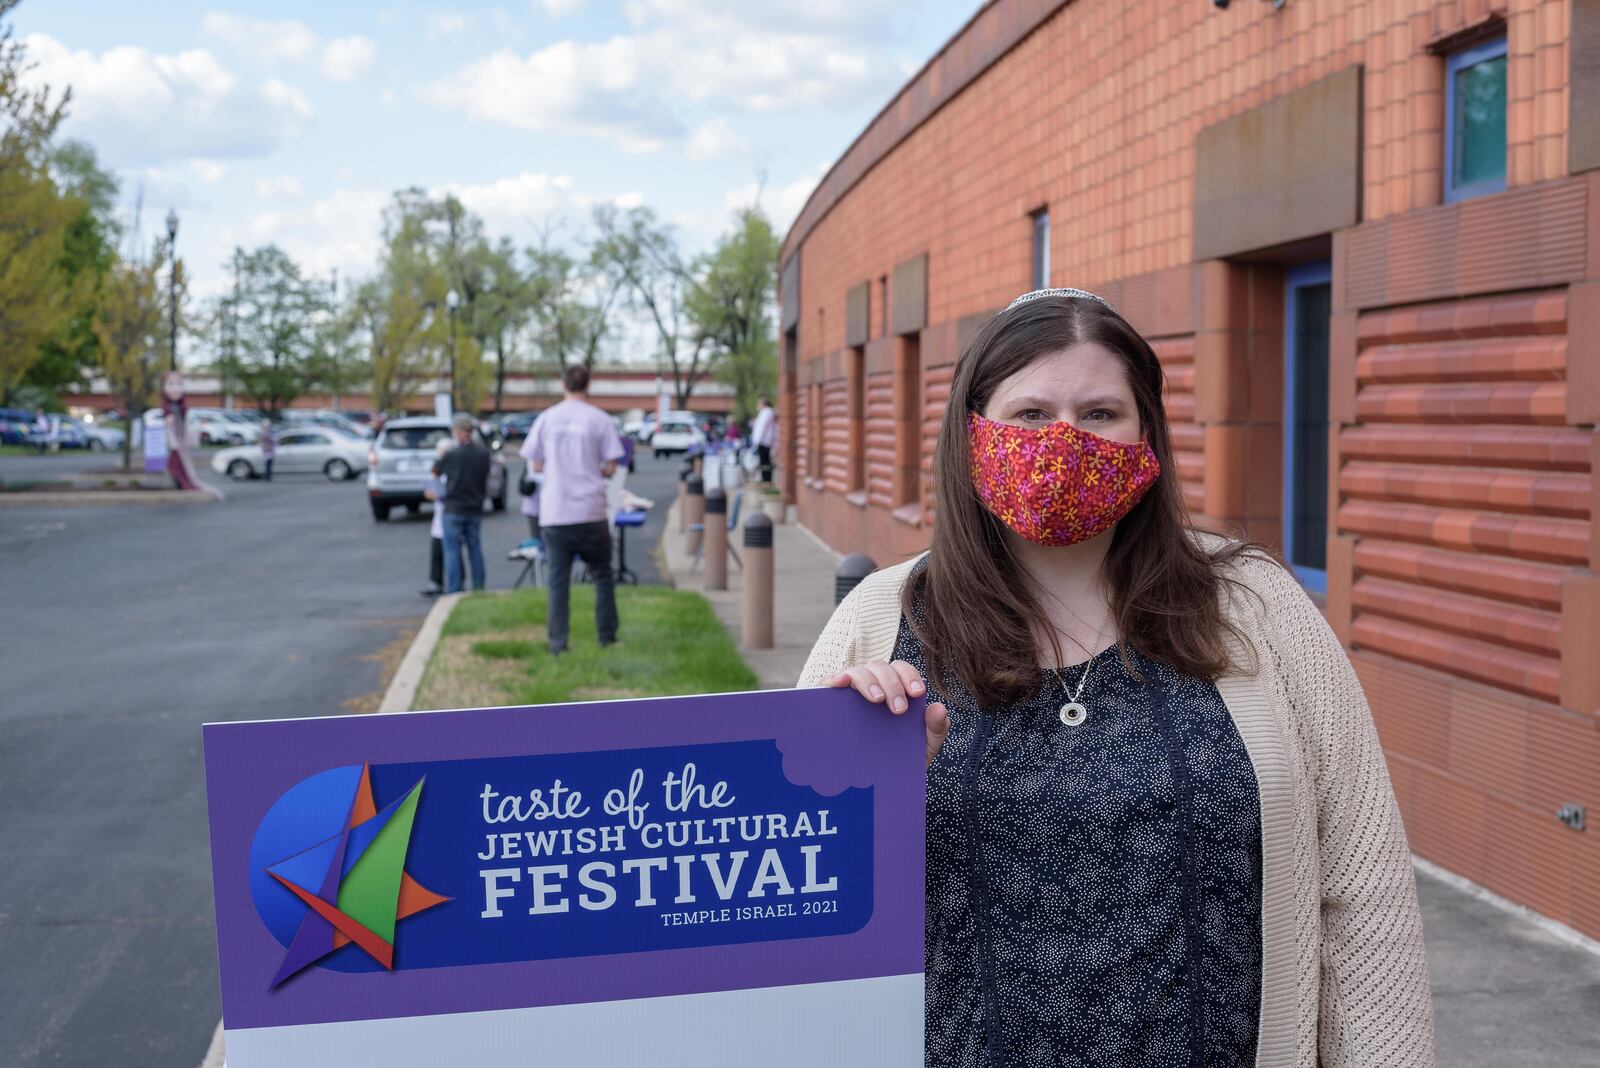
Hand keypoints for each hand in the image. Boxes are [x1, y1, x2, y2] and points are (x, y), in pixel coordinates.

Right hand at [827, 659, 950, 767]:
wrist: (870, 787)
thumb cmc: (897, 758)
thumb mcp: (922, 748)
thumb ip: (936, 729)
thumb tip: (939, 707)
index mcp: (894, 688)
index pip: (900, 669)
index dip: (909, 675)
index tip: (917, 693)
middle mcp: (871, 685)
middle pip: (879, 668)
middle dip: (891, 684)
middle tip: (899, 710)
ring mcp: (848, 692)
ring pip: (856, 671)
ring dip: (868, 681)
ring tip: (876, 701)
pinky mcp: (827, 702)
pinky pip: (827, 682)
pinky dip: (833, 678)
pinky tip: (840, 684)